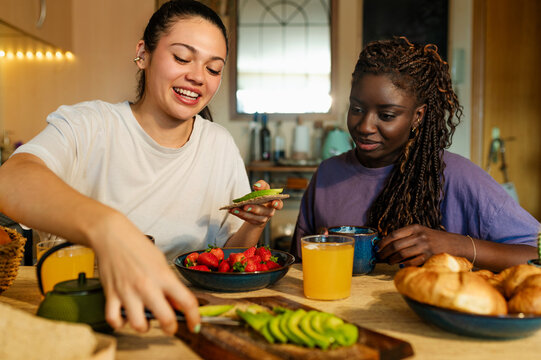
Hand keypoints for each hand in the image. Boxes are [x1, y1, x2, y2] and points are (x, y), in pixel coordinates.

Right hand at [91, 213, 199, 334]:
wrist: (112, 236)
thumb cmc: (138, 246)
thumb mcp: (161, 262)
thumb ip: (169, 284)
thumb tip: (177, 305)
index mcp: (164, 276)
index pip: (187, 302)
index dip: (194, 317)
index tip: (195, 325)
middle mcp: (147, 286)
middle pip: (166, 319)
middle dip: (171, 328)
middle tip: (171, 327)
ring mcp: (128, 292)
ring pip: (139, 325)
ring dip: (145, 327)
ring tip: (146, 320)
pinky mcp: (111, 295)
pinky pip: (115, 320)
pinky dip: (120, 323)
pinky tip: (125, 317)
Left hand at [229, 180, 282, 226]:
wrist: (258, 209)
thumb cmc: (262, 196)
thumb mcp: (263, 189)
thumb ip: (262, 185)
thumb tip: (257, 185)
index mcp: (273, 203)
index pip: (279, 204)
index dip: (277, 204)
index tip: (273, 202)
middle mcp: (269, 212)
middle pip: (264, 212)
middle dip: (255, 209)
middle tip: (246, 206)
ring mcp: (262, 218)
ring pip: (253, 217)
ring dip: (243, 213)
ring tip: (234, 209)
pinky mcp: (254, 222)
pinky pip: (246, 219)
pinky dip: (239, 214)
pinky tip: (232, 210)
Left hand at [376, 224, 456, 266]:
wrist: (454, 243)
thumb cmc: (433, 239)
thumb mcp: (421, 232)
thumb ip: (406, 236)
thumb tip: (386, 245)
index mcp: (415, 228)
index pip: (394, 234)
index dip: (383, 242)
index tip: (377, 247)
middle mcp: (419, 236)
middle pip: (396, 245)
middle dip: (385, 252)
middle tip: (380, 257)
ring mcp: (425, 246)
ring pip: (402, 254)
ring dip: (392, 259)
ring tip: (389, 261)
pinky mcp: (429, 256)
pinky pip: (412, 262)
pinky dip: (404, 264)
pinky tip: (400, 265)